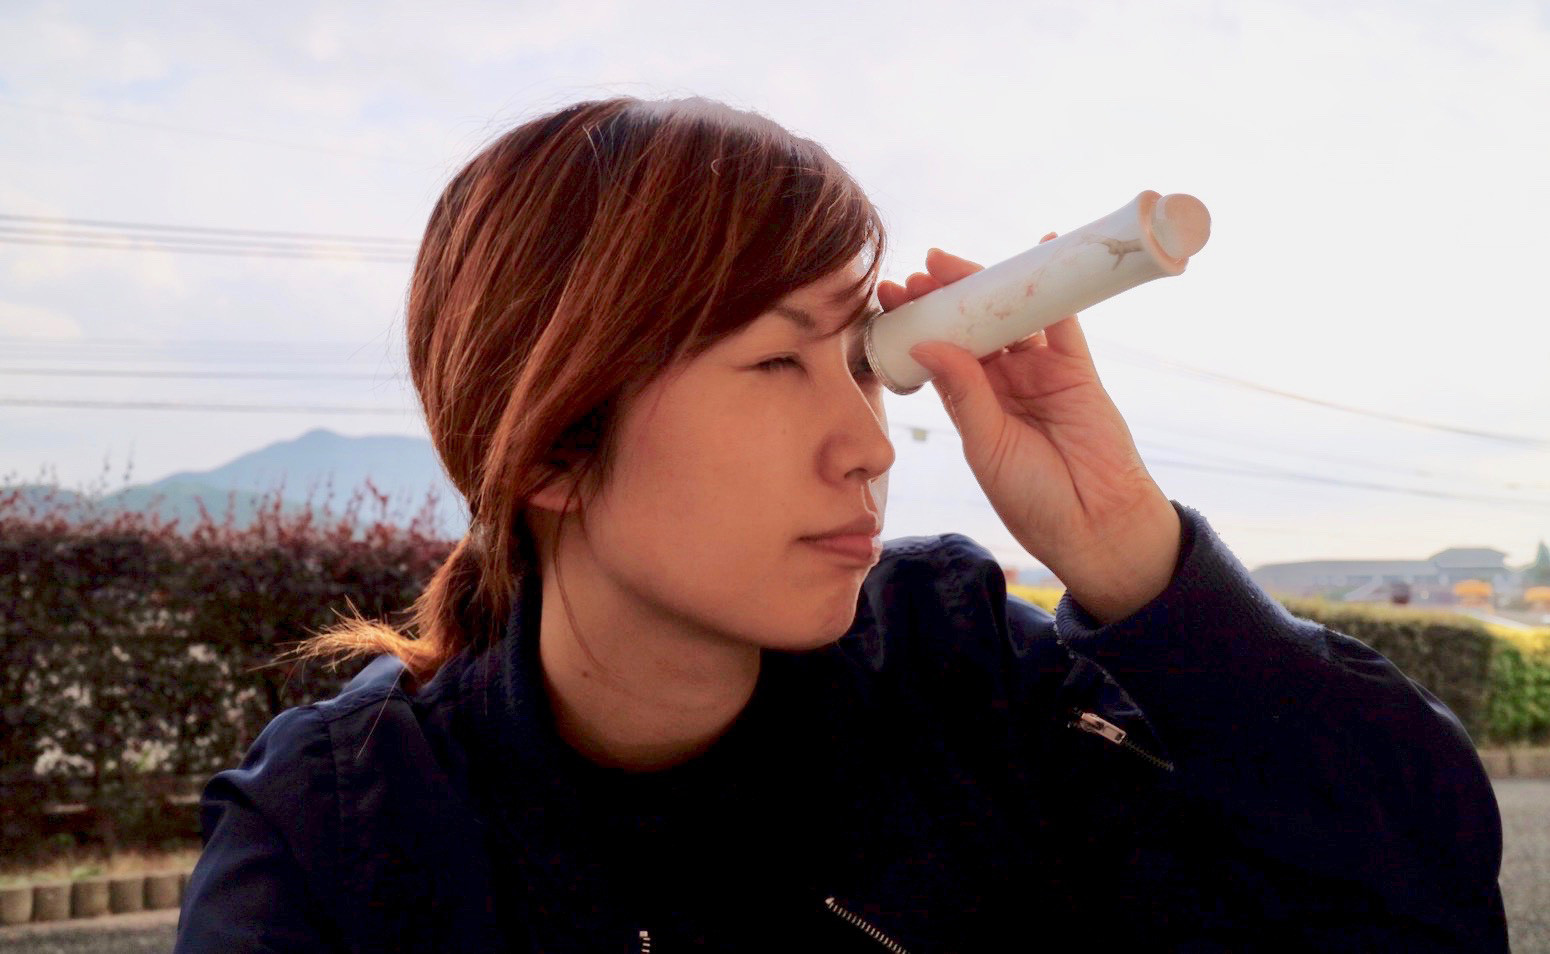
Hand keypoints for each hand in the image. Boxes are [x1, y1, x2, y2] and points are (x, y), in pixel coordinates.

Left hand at [876, 241, 1181, 623]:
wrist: (1094, 524)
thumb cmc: (1033, 499)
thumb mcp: (986, 446)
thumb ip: (963, 394)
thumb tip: (925, 343)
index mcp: (972, 405)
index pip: (939, 353)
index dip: (917, 324)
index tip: (890, 299)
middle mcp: (1003, 383)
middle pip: (971, 327)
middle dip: (943, 298)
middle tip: (918, 272)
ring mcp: (1040, 372)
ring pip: (1010, 316)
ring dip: (984, 286)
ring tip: (950, 262)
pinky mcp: (1076, 368)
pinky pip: (1064, 319)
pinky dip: (1054, 286)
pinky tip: (1040, 248)